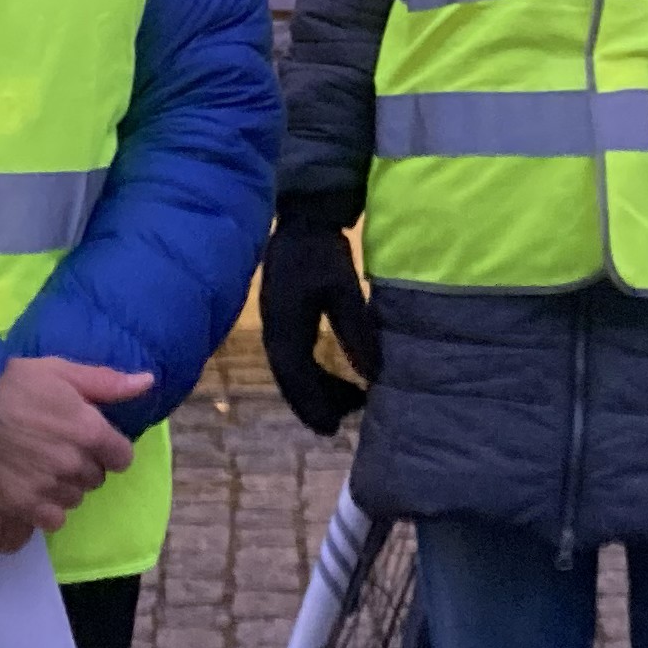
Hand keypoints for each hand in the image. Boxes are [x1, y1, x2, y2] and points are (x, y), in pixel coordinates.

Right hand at [0, 357, 145, 533]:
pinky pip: (54, 519)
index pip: (122, 456)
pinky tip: (31, 487)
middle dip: (85, 464)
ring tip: (40, 465)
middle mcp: (75, 464)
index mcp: (90, 430)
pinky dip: (47, 507)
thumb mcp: (61, 371)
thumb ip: (107, 382)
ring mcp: (50, 488)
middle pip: (97, 477)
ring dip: (66, 485)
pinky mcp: (24, 507)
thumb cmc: (11, 384)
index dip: (108, 447)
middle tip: (57, 446)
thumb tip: (149, 383)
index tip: (90, 438)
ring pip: (76, 497)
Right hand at [258, 211, 379, 435]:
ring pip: (294, 369)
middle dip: (314, 404)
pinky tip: (339, 375)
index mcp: (284, 325)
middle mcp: (275, 330)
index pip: (296, 376)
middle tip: (339, 425)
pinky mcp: (283, 316)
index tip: (331, 429)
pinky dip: (315, 371)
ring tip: (349, 402)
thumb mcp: (344, 290)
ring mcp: (276, 323)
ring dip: (317, 388)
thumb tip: (373, 374)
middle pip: (292, 379)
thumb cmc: (322, 251)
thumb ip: (357, 331)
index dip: (313, 405)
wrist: (303, 219)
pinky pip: (296, 355)